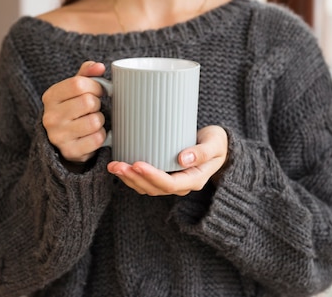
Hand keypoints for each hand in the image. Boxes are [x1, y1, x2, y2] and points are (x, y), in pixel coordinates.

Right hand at [42, 61, 106, 162]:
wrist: (62, 140)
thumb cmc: (72, 108)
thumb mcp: (74, 89)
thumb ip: (86, 74)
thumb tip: (99, 67)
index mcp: (50, 96)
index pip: (78, 84)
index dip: (95, 86)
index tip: (98, 91)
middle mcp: (50, 117)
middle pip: (88, 102)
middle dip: (97, 104)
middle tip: (93, 108)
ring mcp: (58, 136)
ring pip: (95, 121)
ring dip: (100, 120)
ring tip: (92, 121)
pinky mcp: (70, 151)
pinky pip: (97, 139)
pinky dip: (101, 136)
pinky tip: (92, 134)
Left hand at [106, 125, 228, 195]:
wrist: (217, 146)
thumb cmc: (217, 142)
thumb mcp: (214, 144)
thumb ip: (201, 152)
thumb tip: (183, 159)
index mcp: (194, 180)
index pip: (170, 184)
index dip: (152, 176)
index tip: (137, 164)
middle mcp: (181, 185)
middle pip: (154, 188)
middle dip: (134, 178)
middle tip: (117, 165)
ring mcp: (172, 182)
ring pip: (147, 188)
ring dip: (129, 179)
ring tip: (113, 166)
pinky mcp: (164, 176)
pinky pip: (145, 182)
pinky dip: (131, 176)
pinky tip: (120, 166)